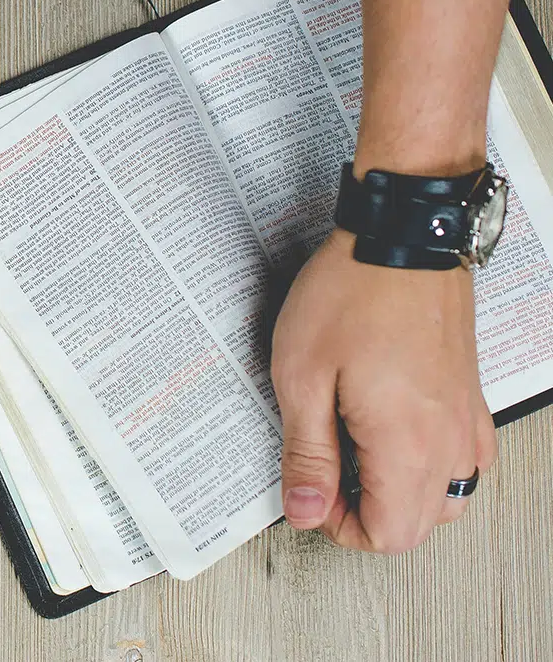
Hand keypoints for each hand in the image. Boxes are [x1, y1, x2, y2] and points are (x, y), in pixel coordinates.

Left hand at [270, 229, 495, 552]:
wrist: (401, 236)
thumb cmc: (351, 292)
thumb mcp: (302, 375)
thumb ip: (307, 453)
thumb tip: (306, 510)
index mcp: (407, 444)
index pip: (389, 535)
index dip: (340, 526)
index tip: (310, 492)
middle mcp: (448, 439)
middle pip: (420, 525)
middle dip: (367, 514)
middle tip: (325, 473)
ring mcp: (465, 418)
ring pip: (446, 496)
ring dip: (400, 493)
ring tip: (353, 451)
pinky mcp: (468, 396)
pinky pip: (463, 459)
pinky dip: (428, 464)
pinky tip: (389, 432)